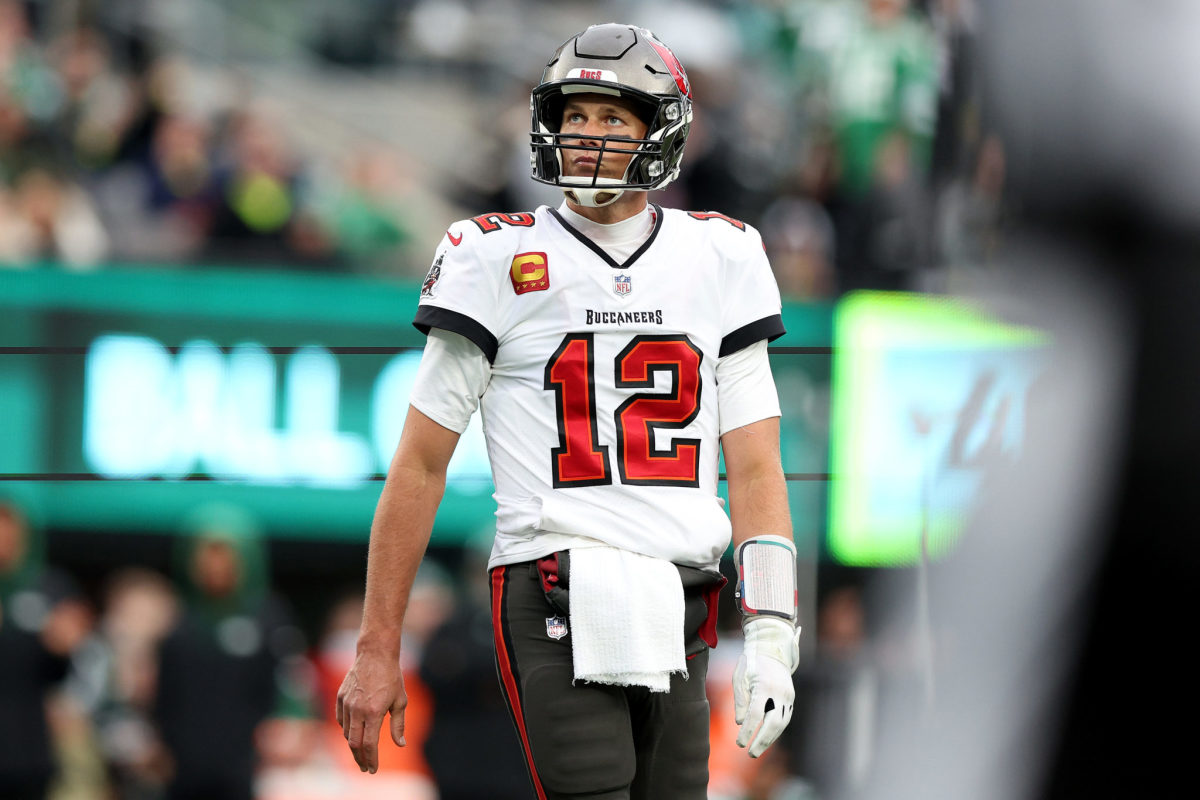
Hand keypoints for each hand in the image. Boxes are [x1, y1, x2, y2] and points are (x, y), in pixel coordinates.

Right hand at [335, 649, 407, 772]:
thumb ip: (398, 725)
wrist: (375, 654)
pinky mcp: (340, 697)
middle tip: (366, 768)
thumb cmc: (392, 677)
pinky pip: (340, 720)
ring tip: (362, 752)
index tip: (373, 769)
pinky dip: (346, 730)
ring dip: (353, 745)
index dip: (371, 759)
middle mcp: (357, 710)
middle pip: (354, 743)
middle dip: (359, 759)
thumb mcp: (400, 701)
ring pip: (346, 733)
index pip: (369, 744)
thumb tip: (401, 744)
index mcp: (374, 712)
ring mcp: (346, 703)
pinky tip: (353, 733)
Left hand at [733, 616, 799, 757]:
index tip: (740, 743)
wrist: (772, 649)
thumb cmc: (751, 663)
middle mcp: (779, 692)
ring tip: (757, 749)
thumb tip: (741, 722)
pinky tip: (766, 738)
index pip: (756, 714)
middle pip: (773, 723)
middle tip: (751, 754)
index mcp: (764, 686)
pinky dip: (775, 730)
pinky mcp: (791, 698)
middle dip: (762, 741)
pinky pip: (785, 718)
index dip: (748, 731)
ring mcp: (788, 696)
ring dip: (770, 739)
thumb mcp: (740, 677)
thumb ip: (740, 700)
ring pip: (781, 723)